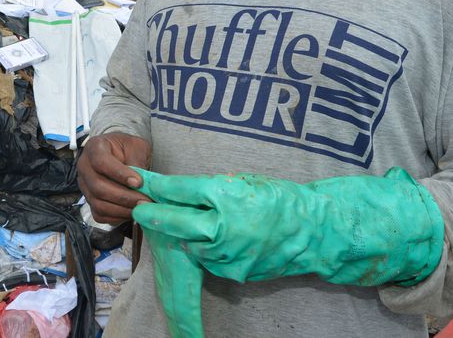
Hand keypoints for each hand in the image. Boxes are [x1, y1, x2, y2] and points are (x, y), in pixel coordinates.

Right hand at [78, 133, 151, 223]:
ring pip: (98, 204)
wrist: (119, 154)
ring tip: (141, 208)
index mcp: (94, 148)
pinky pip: (100, 215)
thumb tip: (142, 184)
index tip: (138, 182)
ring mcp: (85, 186)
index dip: (119, 174)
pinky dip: (117, 217)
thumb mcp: (135, 146)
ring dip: (122, 209)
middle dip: (124, 197)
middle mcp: (84, 167)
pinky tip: (131, 212)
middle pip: (98, 187)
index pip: (101, 162)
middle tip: (144, 201)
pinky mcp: (89, 201)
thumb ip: (137, 161)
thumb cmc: (126, 148)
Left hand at [131, 167, 443, 286]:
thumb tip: (177, 191)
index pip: (182, 190)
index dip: (159, 185)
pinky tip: (213, 240)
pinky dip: (206, 249)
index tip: (140, 180)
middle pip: (177, 222)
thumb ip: (209, 189)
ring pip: (191, 244)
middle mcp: (224, 227)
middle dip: (155, 215)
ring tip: (182, 222)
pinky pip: (210, 259)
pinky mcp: (234, 271)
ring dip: (183, 234)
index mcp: (227, 198)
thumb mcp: (242, 183)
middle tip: (140, 208)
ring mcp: (228, 254)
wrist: (313, 231)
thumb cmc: (278, 199)